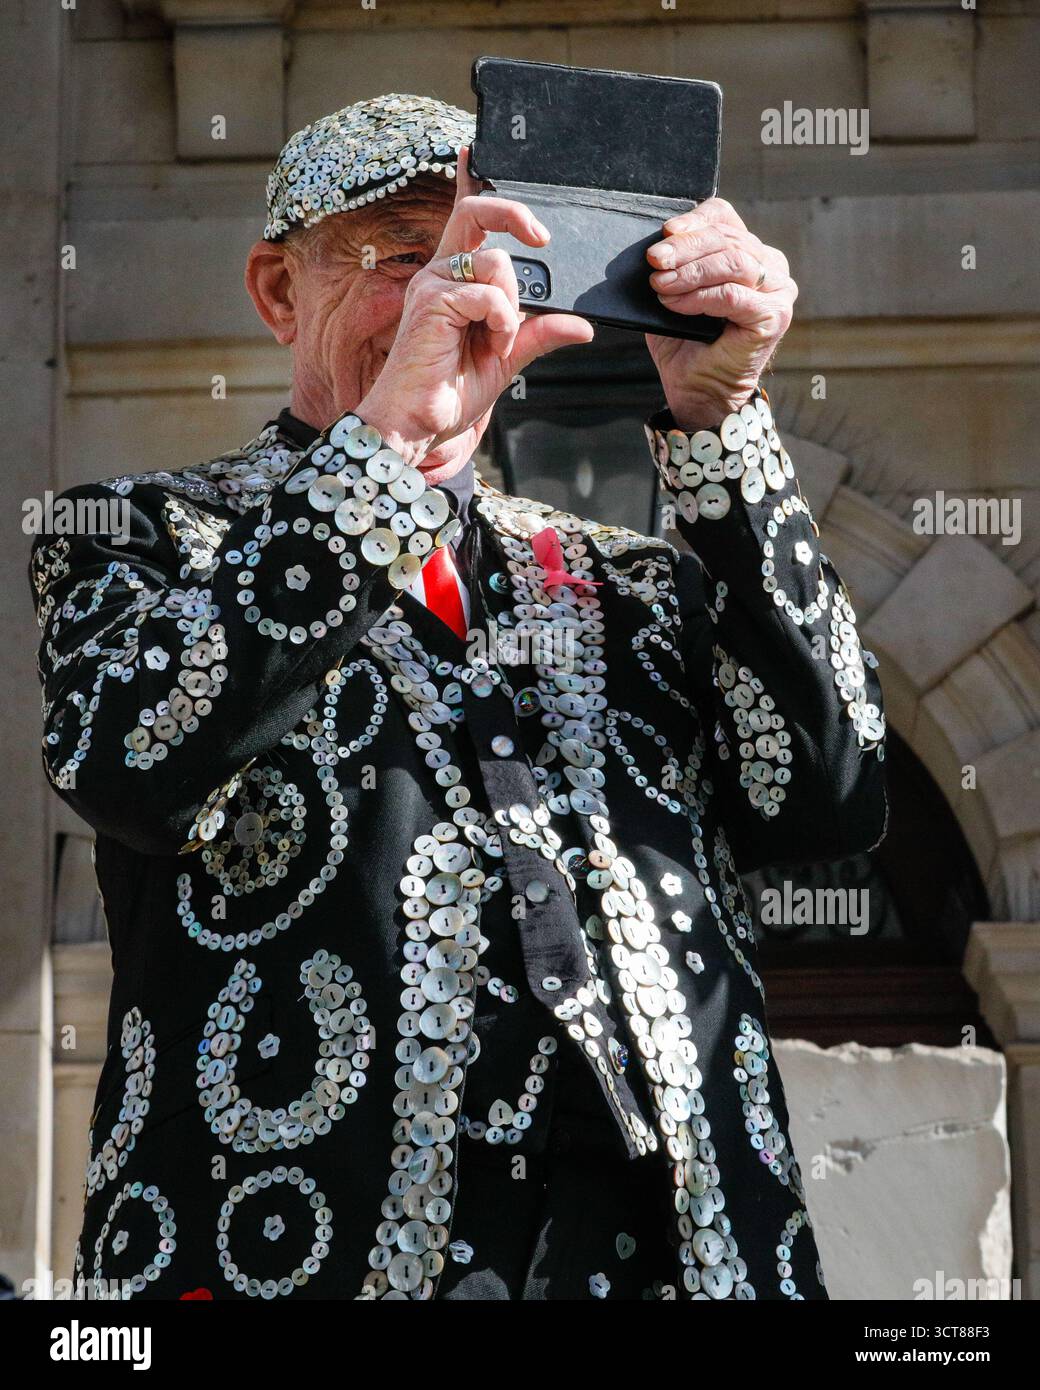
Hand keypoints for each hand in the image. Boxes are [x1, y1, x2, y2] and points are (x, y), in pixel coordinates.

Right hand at [356, 146, 593, 464]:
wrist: (415, 424)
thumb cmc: (446, 393)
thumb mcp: (506, 360)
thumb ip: (538, 335)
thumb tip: (581, 325)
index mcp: (454, 281)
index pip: (463, 219)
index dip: (468, 181)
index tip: (474, 152)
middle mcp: (440, 274)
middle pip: (478, 212)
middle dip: (515, 214)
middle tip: (542, 241)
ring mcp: (433, 284)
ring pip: (496, 261)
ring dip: (512, 306)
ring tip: (499, 342)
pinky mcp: (432, 300)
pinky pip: (489, 294)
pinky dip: (501, 323)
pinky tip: (491, 348)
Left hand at [644, 198, 796, 427]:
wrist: (698, 390)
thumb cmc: (685, 343)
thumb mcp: (674, 294)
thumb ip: (674, 265)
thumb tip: (656, 244)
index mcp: (750, 253)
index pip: (725, 218)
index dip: (695, 220)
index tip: (666, 232)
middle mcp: (771, 268)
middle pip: (727, 239)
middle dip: (686, 247)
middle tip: (655, 260)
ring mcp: (778, 291)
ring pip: (733, 262)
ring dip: (691, 271)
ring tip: (660, 284)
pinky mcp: (774, 316)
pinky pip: (733, 295)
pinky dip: (699, 296)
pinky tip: (675, 303)